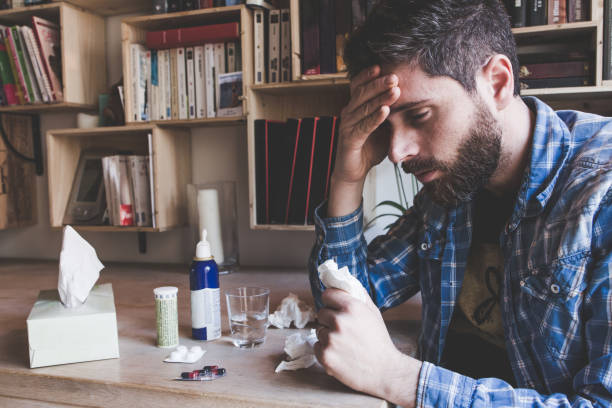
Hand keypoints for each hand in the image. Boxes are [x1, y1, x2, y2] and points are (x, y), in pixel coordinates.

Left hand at [314, 288, 421, 406]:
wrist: (385, 371)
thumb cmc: (379, 341)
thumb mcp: (373, 312)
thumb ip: (358, 295)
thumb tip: (344, 281)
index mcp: (351, 307)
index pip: (327, 294)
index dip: (331, 301)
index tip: (334, 307)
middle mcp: (339, 321)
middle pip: (321, 313)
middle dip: (330, 320)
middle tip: (344, 330)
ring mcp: (331, 339)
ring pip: (319, 330)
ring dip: (328, 336)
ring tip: (344, 344)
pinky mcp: (325, 356)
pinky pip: (316, 346)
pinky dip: (325, 350)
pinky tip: (340, 354)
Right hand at [327, 65, 399, 216]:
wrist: (354, 170)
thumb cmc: (369, 147)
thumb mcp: (383, 127)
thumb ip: (391, 113)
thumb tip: (412, 99)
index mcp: (355, 107)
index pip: (358, 85)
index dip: (368, 75)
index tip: (383, 65)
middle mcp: (348, 113)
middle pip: (361, 93)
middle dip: (378, 84)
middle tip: (395, 76)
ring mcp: (347, 125)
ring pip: (363, 107)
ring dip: (379, 98)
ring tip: (395, 90)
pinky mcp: (349, 139)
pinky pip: (363, 126)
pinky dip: (374, 118)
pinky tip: (385, 111)